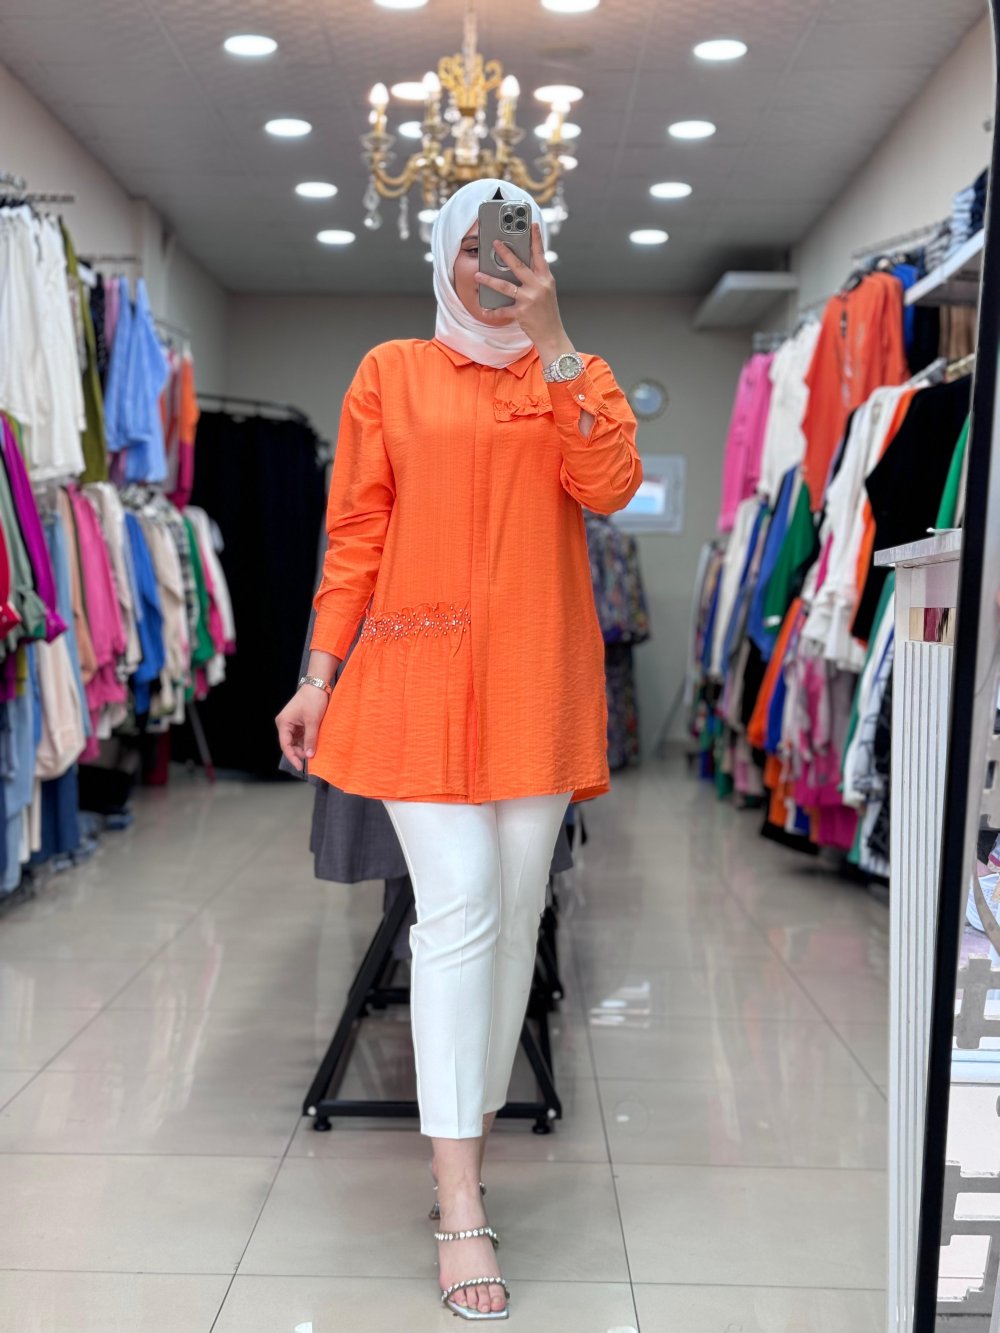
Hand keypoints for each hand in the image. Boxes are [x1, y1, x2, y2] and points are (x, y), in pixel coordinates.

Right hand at [276, 685, 329, 772]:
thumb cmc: (313, 700)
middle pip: (290, 744)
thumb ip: (310, 739)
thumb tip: (310, 756)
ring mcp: (292, 723)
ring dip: (304, 747)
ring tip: (314, 751)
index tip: (300, 767)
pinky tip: (314, 745)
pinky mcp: (299, 722)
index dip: (292, 757)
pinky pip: (301, 736)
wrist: (318, 685)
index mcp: (283, 723)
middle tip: (312, 758)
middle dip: (299, 752)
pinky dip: (307, 741)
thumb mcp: (313, 721)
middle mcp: (285, 724)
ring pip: (296, 741)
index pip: (285, 745)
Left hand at [476, 223, 569, 358]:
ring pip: (505, 286)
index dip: (536, 238)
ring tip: (478, 274)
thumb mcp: (546, 291)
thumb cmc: (547, 312)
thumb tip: (519, 265)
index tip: (531, 224)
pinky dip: (492, 311)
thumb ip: (536, 277)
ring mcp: (529, 299)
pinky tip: (484, 309)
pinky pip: (503, 311)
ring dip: (489, 280)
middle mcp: (538, 286)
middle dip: (506, 253)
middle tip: (495, 242)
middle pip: (519, 266)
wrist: (552, 334)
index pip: (540, 255)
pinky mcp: (521, 313)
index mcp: (546, 279)